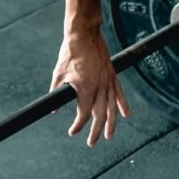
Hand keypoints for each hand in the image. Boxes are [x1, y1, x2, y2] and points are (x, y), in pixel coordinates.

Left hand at [50, 30, 129, 146]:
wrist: (84, 35)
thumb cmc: (70, 54)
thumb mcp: (58, 74)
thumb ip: (56, 94)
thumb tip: (53, 111)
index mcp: (85, 89)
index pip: (83, 114)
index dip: (78, 126)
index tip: (72, 132)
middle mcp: (100, 87)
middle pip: (100, 115)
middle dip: (96, 132)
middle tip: (91, 143)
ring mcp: (108, 81)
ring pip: (112, 108)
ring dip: (111, 124)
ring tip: (108, 136)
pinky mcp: (112, 75)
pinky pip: (120, 94)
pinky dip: (123, 105)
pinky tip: (126, 115)